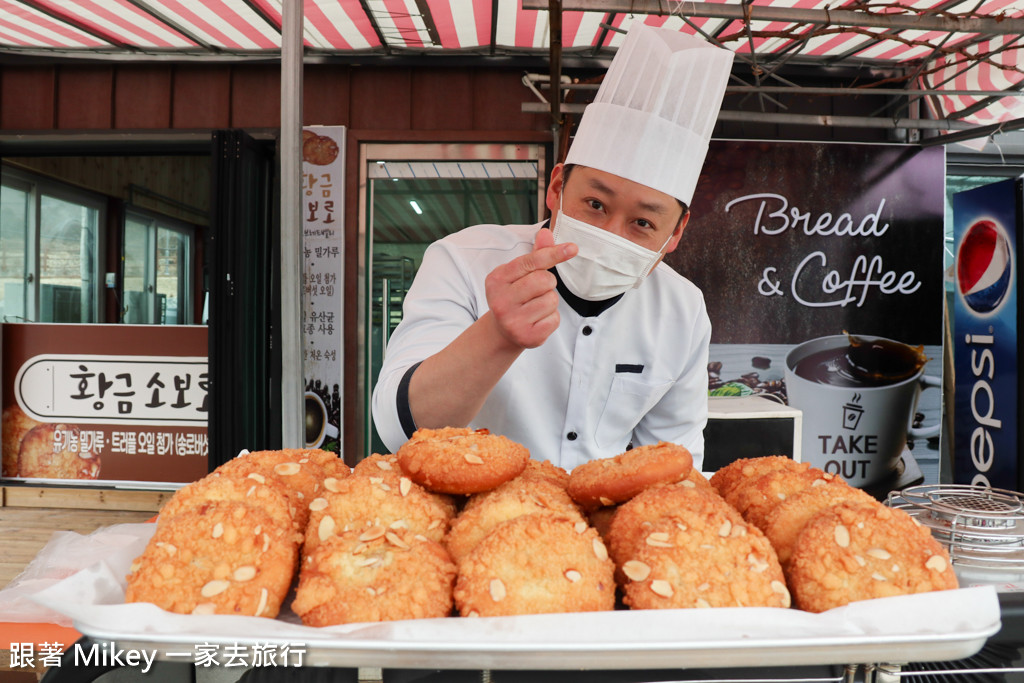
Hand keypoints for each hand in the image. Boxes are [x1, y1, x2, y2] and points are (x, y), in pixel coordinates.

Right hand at [484, 228, 576, 349]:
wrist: (502, 331)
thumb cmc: (513, 296)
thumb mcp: (518, 274)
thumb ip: (534, 255)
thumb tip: (546, 233)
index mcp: (497, 279)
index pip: (531, 261)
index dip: (553, 253)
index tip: (572, 248)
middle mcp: (501, 300)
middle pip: (544, 280)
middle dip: (548, 283)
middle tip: (536, 290)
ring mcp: (512, 321)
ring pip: (551, 300)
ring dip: (550, 301)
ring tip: (535, 306)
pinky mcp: (526, 337)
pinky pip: (554, 319)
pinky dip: (551, 318)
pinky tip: (537, 320)